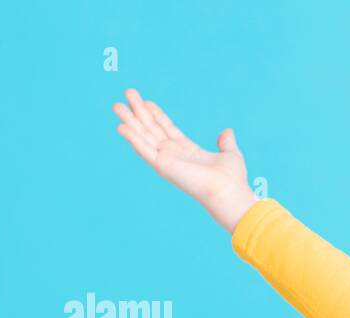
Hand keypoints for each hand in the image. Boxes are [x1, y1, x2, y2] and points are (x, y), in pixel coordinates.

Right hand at [112, 88, 257, 232]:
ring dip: (129, 121)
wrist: (230, 191)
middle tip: (127, 93)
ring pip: (143, 137)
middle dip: (139, 112)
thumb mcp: (230, 154)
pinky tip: (120, 126)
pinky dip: (132, 138)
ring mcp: (167, 161)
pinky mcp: (163, 167)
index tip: (146, 101)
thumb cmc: (232, 179)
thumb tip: (227, 131)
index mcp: (188, 151)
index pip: (167, 129)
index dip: (156, 114)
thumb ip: (225, 143)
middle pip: (152, 129)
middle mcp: (174, 156)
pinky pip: (144, 150)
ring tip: (116, 105)